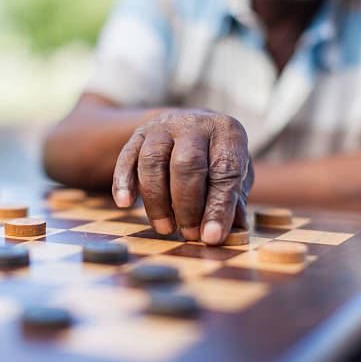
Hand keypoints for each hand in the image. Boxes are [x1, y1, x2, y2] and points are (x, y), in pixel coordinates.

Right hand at [112, 110, 252, 244]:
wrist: (186, 125)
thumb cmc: (216, 157)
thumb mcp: (236, 173)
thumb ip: (234, 201)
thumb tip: (231, 232)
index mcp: (227, 131)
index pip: (225, 171)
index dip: (218, 207)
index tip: (211, 237)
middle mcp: (194, 124)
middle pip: (187, 164)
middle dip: (187, 205)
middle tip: (189, 234)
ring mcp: (163, 127)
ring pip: (153, 161)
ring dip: (157, 200)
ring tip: (165, 229)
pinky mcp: (138, 134)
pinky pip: (126, 157)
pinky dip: (123, 182)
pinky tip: (125, 203)